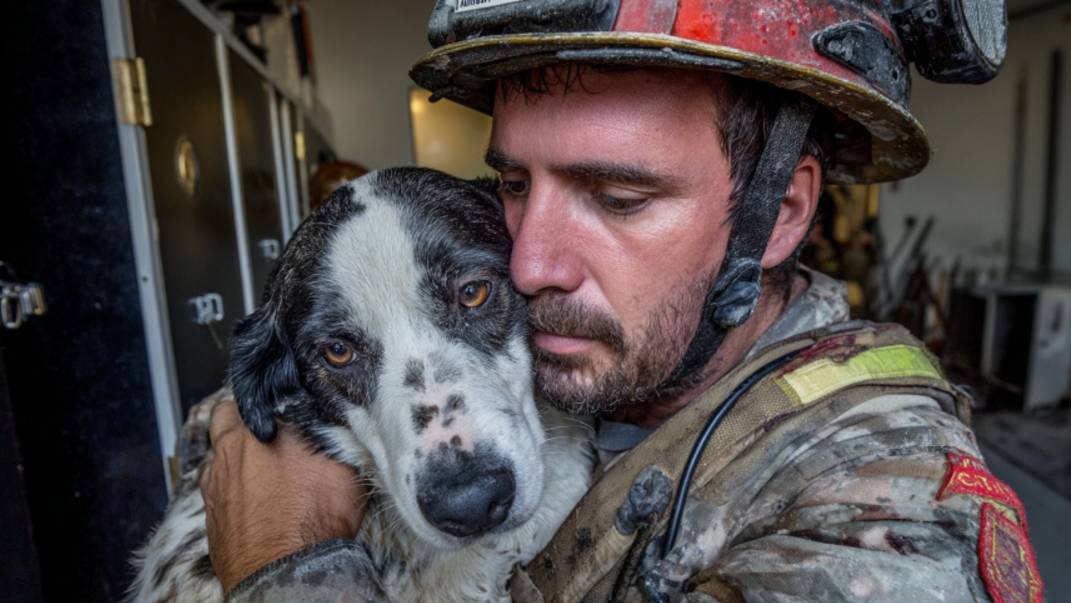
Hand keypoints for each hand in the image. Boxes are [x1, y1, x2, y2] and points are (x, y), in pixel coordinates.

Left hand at [200, 399, 367, 594]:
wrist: (283, 572)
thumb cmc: (316, 522)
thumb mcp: (347, 470)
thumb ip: (339, 437)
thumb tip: (345, 420)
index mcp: (269, 425)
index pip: (268, 390)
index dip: (281, 393)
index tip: (291, 401)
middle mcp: (235, 445)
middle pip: (230, 410)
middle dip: (247, 414)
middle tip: (271, 426)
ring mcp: (216, 476)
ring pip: (219, 446)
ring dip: (235, 448)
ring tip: (262, 463)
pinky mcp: (209, 506)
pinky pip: (215, 480)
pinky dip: (229, 480)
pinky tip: (250, 493)